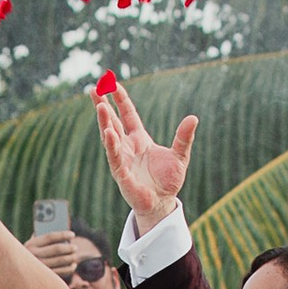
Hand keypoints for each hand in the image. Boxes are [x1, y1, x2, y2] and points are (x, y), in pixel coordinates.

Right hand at [26, 231, 84, 284]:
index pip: (50, 237)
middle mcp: (33, 256)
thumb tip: (60, 232)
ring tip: (75, 256)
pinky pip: (61, 272)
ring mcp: (38, 268)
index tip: (72, 235)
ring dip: (71, 258)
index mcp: (30, 245)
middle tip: (75, 248)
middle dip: (69, 247)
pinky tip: (72, 266)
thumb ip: (41, 239)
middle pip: (57, 249)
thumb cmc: (28, 257)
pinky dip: (69, 269)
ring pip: (60, 261)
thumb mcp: (30, 246)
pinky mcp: (43, 278)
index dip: (63, 235)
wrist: (16, 276)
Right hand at [97, 85, 196, 233]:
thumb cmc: (168, 180)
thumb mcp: (180, 155)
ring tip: (100, 106)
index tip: (113, 84)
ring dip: (105, 122)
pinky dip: (111, 145)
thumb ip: (184, 137)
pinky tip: (108, 133)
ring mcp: (122, 160)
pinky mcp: (122, 175)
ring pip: (110, 137)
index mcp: (139, 140)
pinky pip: (115, 158)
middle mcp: (127, 147)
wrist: (162, 203)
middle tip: (94, 90)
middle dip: (102, 106)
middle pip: (112, 122)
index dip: (120, 100)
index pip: (127, 115)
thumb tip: (193, 118)